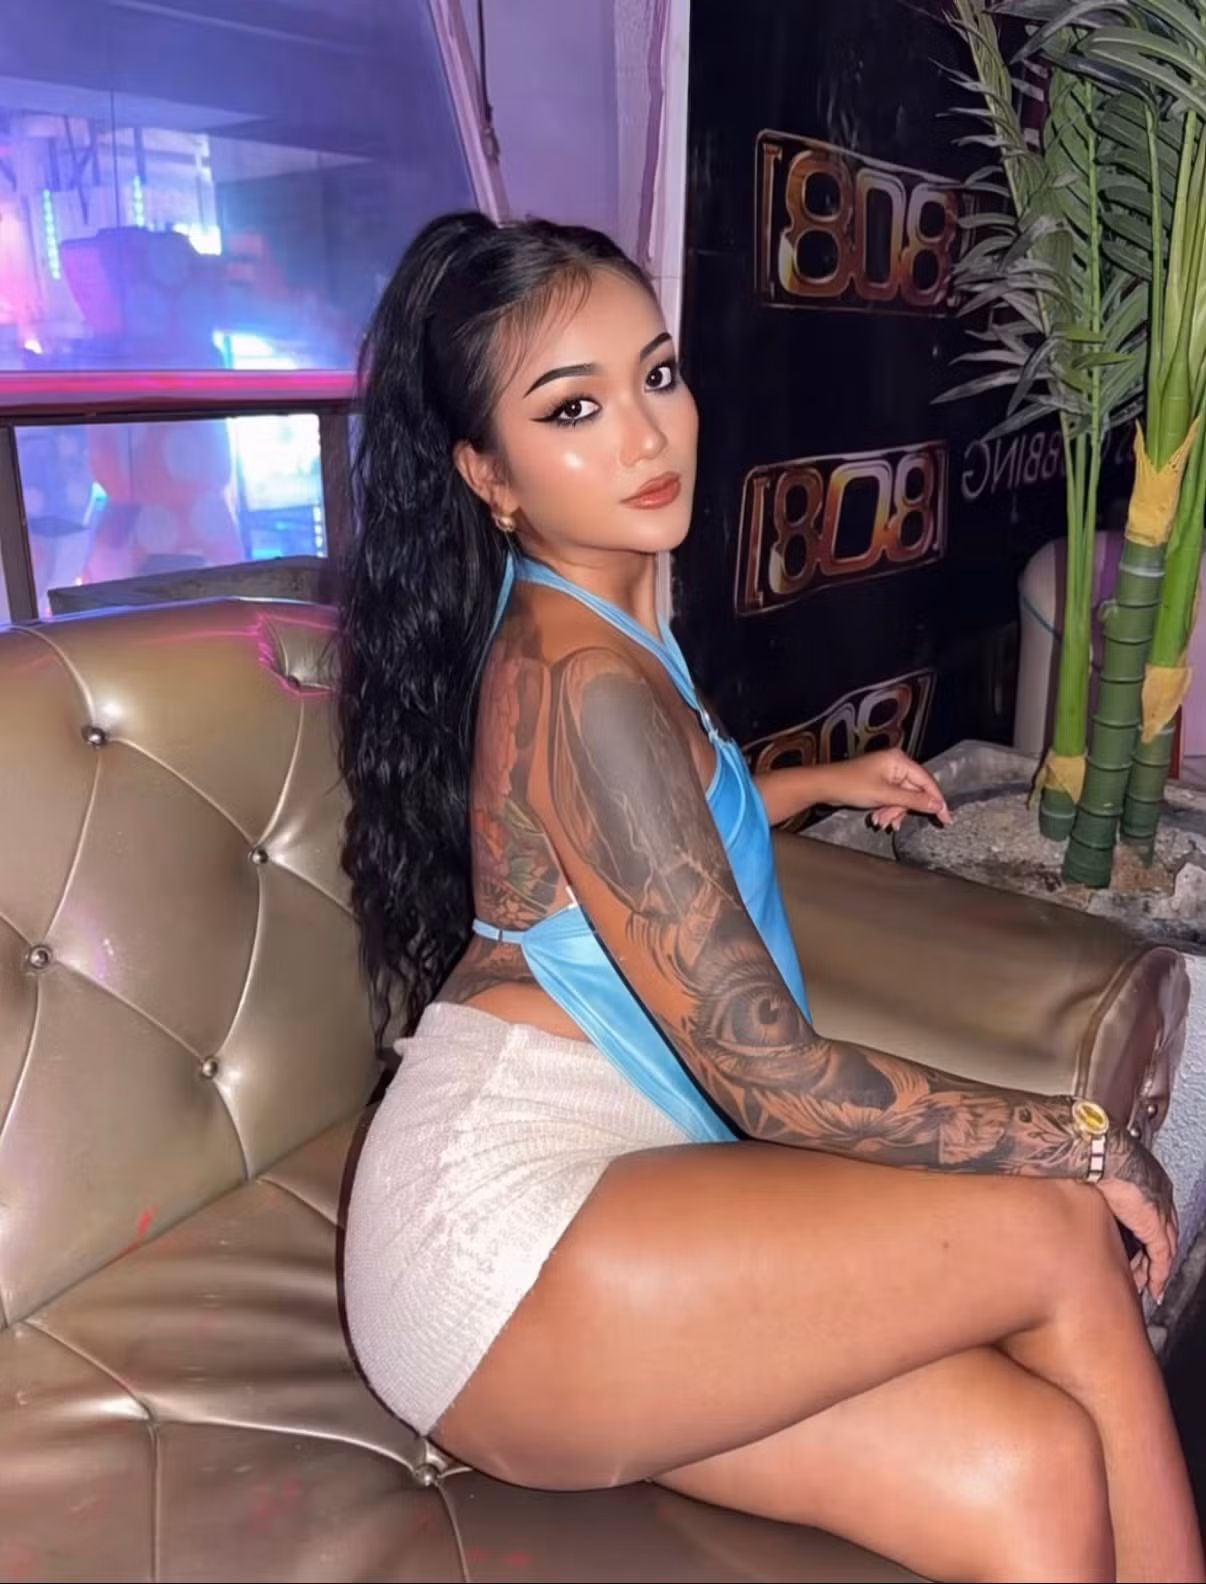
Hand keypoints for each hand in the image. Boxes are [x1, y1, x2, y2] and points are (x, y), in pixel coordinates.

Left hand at [824, 749, 951, 832]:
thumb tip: (937, 805)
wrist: (825, 786)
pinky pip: (892, 799)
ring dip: (893, 813)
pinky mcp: (879, 783)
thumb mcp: (885, 795)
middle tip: (893, 823)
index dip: (937, 801)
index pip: (927, 781)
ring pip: (902, 799)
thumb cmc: (850, 784)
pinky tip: (878, 818)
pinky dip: (887, 810)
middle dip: (903, 810)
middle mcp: (895, 765)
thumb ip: (913, 800)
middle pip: (914, 792)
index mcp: (899, 761)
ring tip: (881, 821)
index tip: (946, 818)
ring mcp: (887, 774)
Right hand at [1095, 1131, 1177, 1301]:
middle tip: (1141, 1273)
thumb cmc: (1089, 1153)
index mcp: (1143, 1178)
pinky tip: (1152, 1286)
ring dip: (1153, 1269)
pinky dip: (1157, 1274)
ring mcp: (1159, 1210)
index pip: (1151, 1214)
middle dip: (1150, 1256)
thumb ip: (1089, 1187)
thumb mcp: (1090, 1172)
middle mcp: (1157, 1194)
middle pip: (1162, 1234)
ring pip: (1163, 1249)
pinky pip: (1162, 1258)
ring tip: (1144, 1284)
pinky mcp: (1154, 1225)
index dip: (1142, 1234)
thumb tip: (1069, 1194)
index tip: (1135, 1248)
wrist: (1095, 1150)